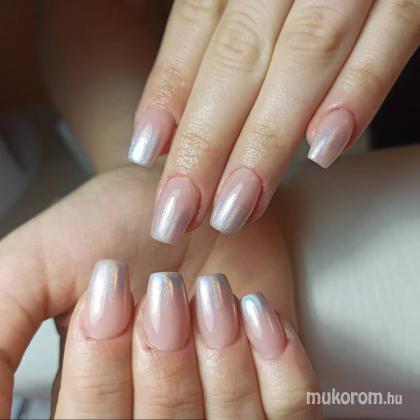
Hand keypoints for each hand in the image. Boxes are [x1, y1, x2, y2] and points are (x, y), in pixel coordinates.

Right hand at [0, 165, 294, 417]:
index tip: (110, 291)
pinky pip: (291, 411)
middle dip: (163, 361)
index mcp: (97, 400)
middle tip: (162, 288)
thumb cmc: (113, 225)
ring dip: (221, 354)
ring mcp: (223, 407)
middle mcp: (159, 412)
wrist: (188, 199)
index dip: (100, 371)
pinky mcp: (275, 387)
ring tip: (210, 289)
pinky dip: (279, 364)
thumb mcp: (35, 264)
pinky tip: (255, 310)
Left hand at [128, 0, 418, 242]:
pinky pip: (391, 34)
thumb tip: (168, 116)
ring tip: (236, 206)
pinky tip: (324, 149)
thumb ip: (219, 26)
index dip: (168, 94)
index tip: (144, 154)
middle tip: (179, 212)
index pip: (194, 29)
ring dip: (267, 141)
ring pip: (301, 59)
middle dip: (206, 144)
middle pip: (237, 60)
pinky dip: (358, 91)